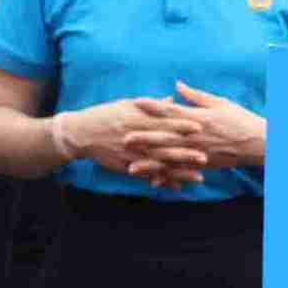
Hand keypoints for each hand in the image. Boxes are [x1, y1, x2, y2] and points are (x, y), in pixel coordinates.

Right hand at [64, 97, 207, 188]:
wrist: (81, 133)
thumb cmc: (106, 114)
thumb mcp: (128, 104)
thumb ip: (153, 105)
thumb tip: (173, 100)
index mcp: (139, 119)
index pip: (164, 122)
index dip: (182, 125)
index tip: (200, 127)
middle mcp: (137, 137)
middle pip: (165, 145)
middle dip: (185, 152)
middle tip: (205, 157)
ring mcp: (132, 154)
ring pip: (159, 164)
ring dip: (179, 172)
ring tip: (198, 177)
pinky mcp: (126, 166)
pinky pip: (147, 175)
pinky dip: (162, 181)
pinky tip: (176, 187)